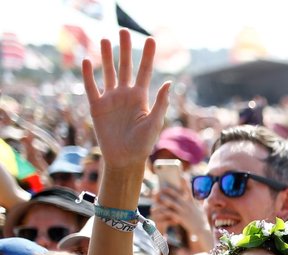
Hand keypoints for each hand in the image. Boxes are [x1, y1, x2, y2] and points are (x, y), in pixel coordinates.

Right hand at [82, 30, 168, 171]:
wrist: (124, 159)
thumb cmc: (143, 144)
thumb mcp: (154, 123)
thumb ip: (160, 103)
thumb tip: (168, 82)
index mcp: (141, 98)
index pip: (145, 72)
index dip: (148, 56)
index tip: (151, 39)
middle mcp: (126, 95)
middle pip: (125, 67)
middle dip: (125, 50)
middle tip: (124, 31)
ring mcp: (110, 99)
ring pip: (108, 73)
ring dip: (106, 57)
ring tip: (104, 40)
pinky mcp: (96, 107)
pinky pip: (91, 87)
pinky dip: (89, 75)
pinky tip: (87, 61)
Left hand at [152, 175, 211, 246]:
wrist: (203, 230)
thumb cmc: (200, 219)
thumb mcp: (199, 208)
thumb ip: (194, 201)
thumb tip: (191, 195)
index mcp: (192, 201)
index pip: (188, 189)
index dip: (185, 182)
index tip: (182, 175)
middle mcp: (188, 205)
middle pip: (176, 195)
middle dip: (168, 190)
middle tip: (161, 187)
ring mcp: (184, 212)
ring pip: (171, 203)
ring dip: (163, 200)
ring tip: (156, 198)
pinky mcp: (180, 218)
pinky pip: (170, 213)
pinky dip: (163, 211)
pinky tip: (157, 210)